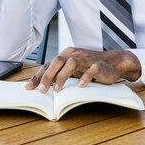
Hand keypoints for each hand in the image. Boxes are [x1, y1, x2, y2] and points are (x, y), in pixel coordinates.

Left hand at [25, 47, 141, 92]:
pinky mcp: (99, 65)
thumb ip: (61, 73)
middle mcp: (75, 54)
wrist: (114, 61)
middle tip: (41, 90)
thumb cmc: (90, 66)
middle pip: (57, 61)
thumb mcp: (74, 68)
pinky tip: (80, 86)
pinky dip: (84, 77)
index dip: (38, 75)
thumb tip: (44, 86)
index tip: (29, 87)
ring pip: (71, 64)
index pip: (49, 64)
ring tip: (58, 91)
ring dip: (62, 77)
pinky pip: (91, 70)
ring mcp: (87, 59)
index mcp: (67, 54)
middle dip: (47, 76)